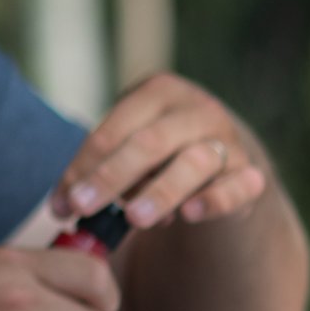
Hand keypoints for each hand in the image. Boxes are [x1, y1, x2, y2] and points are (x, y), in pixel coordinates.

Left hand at [54, 73, 272, 231]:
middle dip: (113, 176)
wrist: (222, 159)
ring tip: (134, 218)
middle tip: (84, 207)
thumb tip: (60, 206)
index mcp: (158, 92)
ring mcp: (227, 141)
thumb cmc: (158, 153)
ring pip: (194, 163)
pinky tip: (190, 214)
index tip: (62, 203)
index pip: (115, 129)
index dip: (85, 166)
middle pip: (150, 142)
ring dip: (161, 190)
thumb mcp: (128, 148)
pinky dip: (215, 199)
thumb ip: (97, 170)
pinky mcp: (250, 174)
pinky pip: (237, 187)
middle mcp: (196, 110)